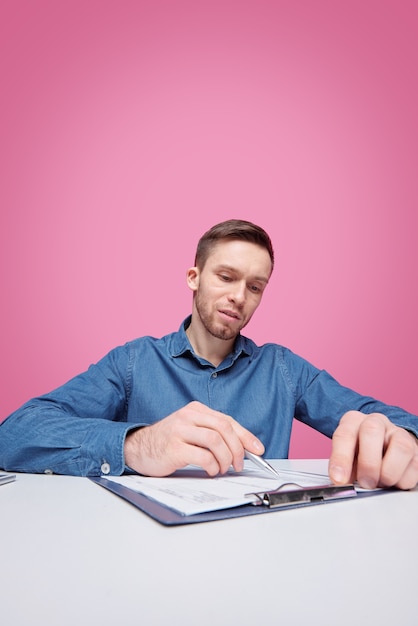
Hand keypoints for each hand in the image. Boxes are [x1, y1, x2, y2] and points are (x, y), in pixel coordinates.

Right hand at [124, 401, 264, 476]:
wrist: (139, 448)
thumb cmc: (169, 442)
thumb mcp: (191, 431)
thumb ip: (212, 434)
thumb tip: (241, 448)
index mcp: (196, 410)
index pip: (227, 420)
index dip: (245, 436)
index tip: (258, 449)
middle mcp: (189, 416)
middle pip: (224, 428)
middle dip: (238, 449)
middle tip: (239, 465)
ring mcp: (180, 430)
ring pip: (215, 440)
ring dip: (225, 458)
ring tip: (223, 469)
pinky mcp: (174, 447)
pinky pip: (202, 456)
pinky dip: (212, 465)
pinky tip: (211, 471)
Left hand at [329, 410, 417, 489]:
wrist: (385, 447)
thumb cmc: (361, 452)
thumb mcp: (346, 457)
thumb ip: (342, 468)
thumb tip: (341, 483)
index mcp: (354, 421)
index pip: (344, 434)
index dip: (340, 458)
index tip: (339, 479)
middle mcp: (376, 422)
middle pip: (372, 431)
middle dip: (368, 463)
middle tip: (365, 483)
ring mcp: (398, 434)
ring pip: (400, 447)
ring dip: (388, 473)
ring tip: (380, 483)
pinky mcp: (416, 450)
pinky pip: (414, 467)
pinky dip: (402, 481)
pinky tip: (393, 482)